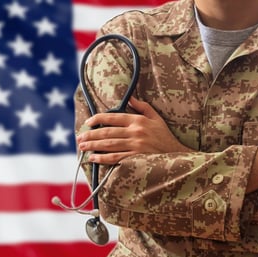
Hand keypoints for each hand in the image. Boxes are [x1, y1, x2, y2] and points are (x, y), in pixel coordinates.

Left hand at [76, 97, 190, 164]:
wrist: (178, 155)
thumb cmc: (165, 136)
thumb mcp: (156, 118)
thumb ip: (142, 107)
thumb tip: (130, 97)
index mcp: (138, 120)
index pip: (113, 117)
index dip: (98, 119)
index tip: (88, 122)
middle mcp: (135, 132)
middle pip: (107, 132)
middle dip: (91, 135)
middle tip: (79, 138)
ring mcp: (135, 146)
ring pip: (109, 145)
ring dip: (93, 146)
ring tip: (82, 147)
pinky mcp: (136, 158)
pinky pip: (116, 158)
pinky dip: (102, 158)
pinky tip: (93, 158)